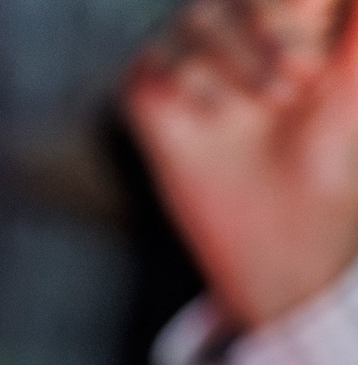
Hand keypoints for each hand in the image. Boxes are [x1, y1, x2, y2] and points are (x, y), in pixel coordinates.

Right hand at [126, 0, 357, 327]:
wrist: (281, 225)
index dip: (298, 17)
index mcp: (288, 13)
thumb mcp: (352, 74)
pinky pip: (154, 63)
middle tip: (290, 95)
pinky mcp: (146, 90)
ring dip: (236, 72)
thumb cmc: (328, 150)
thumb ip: (354, 16)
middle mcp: (235, 24)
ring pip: (197, 19)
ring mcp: (187, 55)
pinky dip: (189, 92)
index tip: (318, 73)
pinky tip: (210, 123)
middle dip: (274, 36)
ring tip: (257, 114)